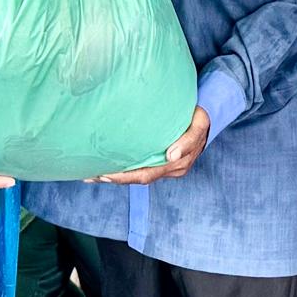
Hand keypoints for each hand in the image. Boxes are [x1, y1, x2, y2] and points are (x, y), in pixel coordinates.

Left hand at [93, 108, 210, 184]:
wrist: (205, 117)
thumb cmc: (199, 118)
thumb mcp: (199, 125)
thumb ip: (187, 141)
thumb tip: (170, 156)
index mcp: (177, 163)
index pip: (146, 174)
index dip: (125, 177)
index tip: (106, 174)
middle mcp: (170, 168)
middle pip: (138, 178)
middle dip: (114, 178)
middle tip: (91, 175)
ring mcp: (165, 166)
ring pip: (138, 174)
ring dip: (116, 175)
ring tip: (92, 173)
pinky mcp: (160, 159)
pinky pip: (140, 167)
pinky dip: (124, 168)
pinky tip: (108, 166)